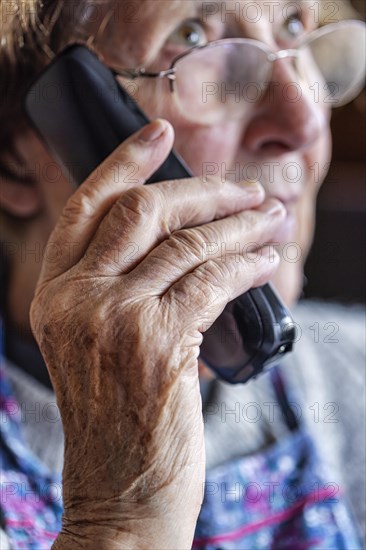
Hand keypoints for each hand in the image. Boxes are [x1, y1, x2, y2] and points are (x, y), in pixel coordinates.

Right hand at [30, 119, 284, 547]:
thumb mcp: (101, 342)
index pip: (87, 207)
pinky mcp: (158, 344)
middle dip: (202, 191)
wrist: (120, 492)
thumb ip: (124, 286)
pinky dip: (247, 264)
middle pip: (142, 212)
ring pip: (186, 243)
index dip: (125, 163)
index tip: (160, 133)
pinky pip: (213, 281)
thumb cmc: (118, 417)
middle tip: (244, 189)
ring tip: (270, 217)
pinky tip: (268, 260)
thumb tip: (185, 236)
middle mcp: (76, 299)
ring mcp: (114, 319)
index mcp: (54, 294)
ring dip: (238, 225)